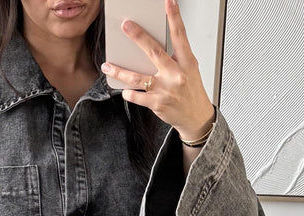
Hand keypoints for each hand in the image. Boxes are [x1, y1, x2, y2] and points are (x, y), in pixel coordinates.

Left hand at [101, 0, 214, 140]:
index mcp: (187, 62)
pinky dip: (128, 92)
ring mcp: (165, 90)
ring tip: (108, 65)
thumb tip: (153, 44)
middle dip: (139, 37)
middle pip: (154, 52)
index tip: (168, 2)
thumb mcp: (190, 69)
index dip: (174, 17)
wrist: (195, 116)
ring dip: (120, 71)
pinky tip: (124, 89)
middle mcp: (176, 75)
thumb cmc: (191, 90)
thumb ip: (176, 56)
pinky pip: (137, 96)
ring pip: (138, 78)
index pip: (180, 36)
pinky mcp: (157, 104)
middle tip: (126, 26)